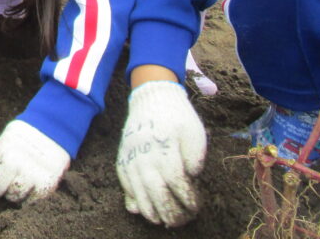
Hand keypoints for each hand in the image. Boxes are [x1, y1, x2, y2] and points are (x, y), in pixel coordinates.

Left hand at [0, 120, 69, 202]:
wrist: (55, 126)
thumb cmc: (26, 134)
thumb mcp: (7, 136)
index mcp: (3, 146)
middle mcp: (15, 160)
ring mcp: (31, 172)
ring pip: (13, 196)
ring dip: (11, 194)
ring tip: (14, 187)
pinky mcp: (47, 182)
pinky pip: (32, 200)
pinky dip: (28, 199)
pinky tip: (27, 191)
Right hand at [116, 81, 204, 227]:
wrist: (152, 97)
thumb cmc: (177, 115)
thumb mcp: (195, 132)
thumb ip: (195, 157)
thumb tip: (191, 176)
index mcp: (166, 151)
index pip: (177, 185)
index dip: (188, 201)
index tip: (196, 207)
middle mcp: (146, 157)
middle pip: (157, 193)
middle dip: (170, 212)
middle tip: (180, 222)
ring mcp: (132, 158)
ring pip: (138, 191)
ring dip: (150, 210)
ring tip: (160, 221)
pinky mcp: (123, 156)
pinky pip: (124, 182)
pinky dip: (131, 198)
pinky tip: (139, 208)